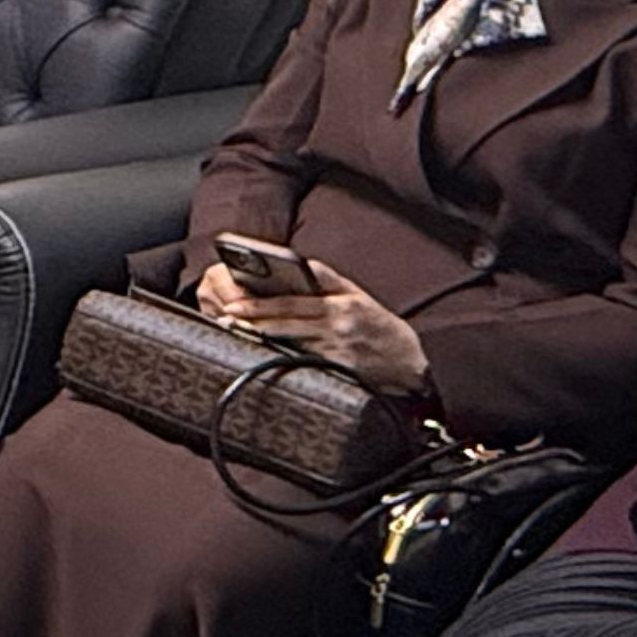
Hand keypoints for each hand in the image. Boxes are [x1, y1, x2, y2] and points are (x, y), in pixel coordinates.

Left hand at [200, 258, 427, 395]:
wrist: (409, 361)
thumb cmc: (379, 326)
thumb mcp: (357, 295)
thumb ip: (328, 280)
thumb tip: (301, 264)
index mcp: (341, 305)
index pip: (294, 301)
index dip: (263, 302)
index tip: (237, 300)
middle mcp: (336, 327)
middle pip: (287, 321)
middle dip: (254, 319)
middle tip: (227, 316)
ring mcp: (335, 351)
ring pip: (290, 342)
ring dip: (261, 337)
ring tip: (236, 332)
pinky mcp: (336, 371)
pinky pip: (303, 361)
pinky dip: (280, 356)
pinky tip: (261, 353)